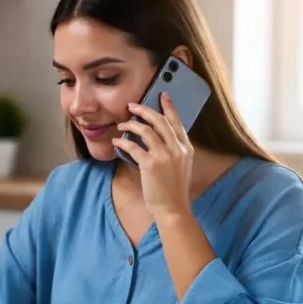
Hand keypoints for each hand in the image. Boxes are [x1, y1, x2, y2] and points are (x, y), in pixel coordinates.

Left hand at [112, 92, 193, 220]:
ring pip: (145, 130)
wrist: (173, 208)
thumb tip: (157, 138)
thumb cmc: (173, 189)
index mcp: (185, 148)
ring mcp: (164, 156)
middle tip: (132, 105)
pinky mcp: (150, 164)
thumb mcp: (180, 166)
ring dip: (131, 124)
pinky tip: (117, 142)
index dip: (168, 107)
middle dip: (144, 110)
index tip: (162, 95)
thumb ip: (173, 150)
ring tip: (122, 125)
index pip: (176, 121)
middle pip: (159, 120)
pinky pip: (133, 146)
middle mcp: (176, 148)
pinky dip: (122, 142)